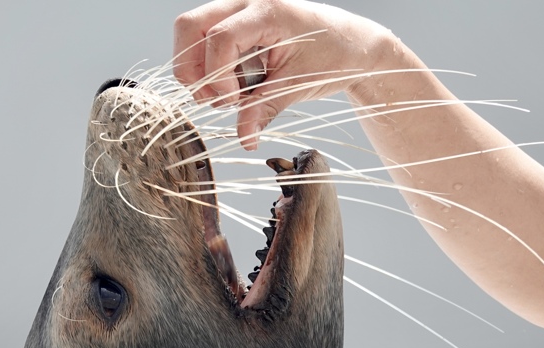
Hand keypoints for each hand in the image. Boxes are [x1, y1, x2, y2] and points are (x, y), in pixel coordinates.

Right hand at [172, 0, 393, 149]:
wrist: (352, 43)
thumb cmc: (333, 55)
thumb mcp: (298, 85)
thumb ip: (264, 109)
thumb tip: (244, 138)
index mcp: (267, 11)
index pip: (220, 39)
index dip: (218, 76)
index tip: (233, 102)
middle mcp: (247, 2)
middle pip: (191, 26)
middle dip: (192, 68)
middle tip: (212, 97)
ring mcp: (239, 11)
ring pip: (193, 34)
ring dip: (202, 70)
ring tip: (232, 92)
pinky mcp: (237, 24)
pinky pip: (207, 43)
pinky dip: (214, 68)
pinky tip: (239, 82)